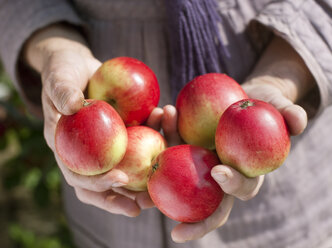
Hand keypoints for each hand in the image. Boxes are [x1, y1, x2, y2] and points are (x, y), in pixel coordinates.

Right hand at [24, 24, 153, 216]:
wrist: (78, 65)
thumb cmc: (63, 70)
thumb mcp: (59, 75)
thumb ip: (62, 90)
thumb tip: (72, 105)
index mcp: (65, 147)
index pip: (78, 175)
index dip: (97, 183)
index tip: (121, 178)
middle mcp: (85, 153)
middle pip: (100, 185)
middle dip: (121, 198)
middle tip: (145, 205)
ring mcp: (103, 147)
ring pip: (121, 171)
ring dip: (141, 181)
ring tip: (161, 187)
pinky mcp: (119, 136)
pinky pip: (136, 145)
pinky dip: (152, 142)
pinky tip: (168, 129)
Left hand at [167, 36, 313, 242]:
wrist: (239, 98)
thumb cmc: (262, 106)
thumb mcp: (277, 106)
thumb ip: (289, 113)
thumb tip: (298, 121)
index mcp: (244, 173)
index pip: (241, 188)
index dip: (233, 185)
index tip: (219, 172)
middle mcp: (219, 178)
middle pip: (209, 206)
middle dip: (195, 221)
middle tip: (176, 229)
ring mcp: (198, 168)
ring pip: (179, 187)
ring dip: (160, 194)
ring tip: (140, 199)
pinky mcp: (181, 153)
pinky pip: (168, 152)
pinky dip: (159, 143)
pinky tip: (156, 122)